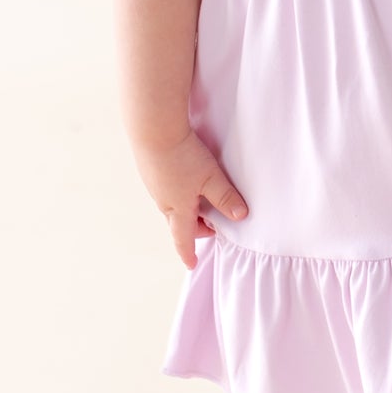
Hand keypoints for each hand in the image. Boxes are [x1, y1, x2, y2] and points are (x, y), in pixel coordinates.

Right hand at [134, 128, 249, 268]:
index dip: (189, 253)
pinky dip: (180, 192)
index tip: (192, 263)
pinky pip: (167, 189)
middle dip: (197, 227)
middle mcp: (163, 201)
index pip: (183, 239)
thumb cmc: (183, 156)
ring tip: (204, 197)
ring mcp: (154, 186)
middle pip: (180, 223)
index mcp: (178, 209)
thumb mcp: (211, 178)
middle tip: (214, 223)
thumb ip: (226, 198)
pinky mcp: (151, 170)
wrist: (153, 129)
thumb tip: (241, 216)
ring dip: (189, 207)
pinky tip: (188, 177)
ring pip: (174, 205)